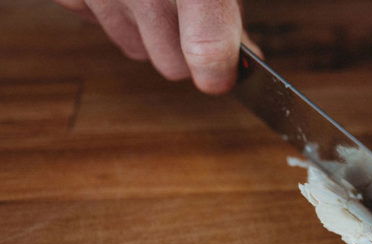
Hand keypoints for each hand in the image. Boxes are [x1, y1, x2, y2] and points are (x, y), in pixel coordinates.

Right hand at [53, 0, 261, 93]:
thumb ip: (229, 12)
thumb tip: (248, 58)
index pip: (208, 51)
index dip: (220, 73)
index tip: (225, 78)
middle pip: (172, 66)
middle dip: (186, 53)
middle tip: (192, 22)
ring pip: (135, 50)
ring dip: (149, 34)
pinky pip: (98, 24)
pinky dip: (113, 13)